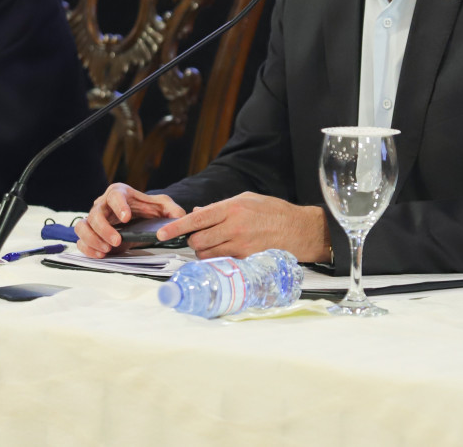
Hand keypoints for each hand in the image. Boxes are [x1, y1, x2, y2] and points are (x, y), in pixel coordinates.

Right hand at [75, 183, 185, 257]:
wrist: (138, 220)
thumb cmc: (148, 210)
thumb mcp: (163, 207)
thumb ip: (172, 210)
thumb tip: (179, 218)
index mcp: (120, 193)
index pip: (115, 196)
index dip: (118, 206)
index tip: (126, 218)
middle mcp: (103, 204)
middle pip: (95, 213)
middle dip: (104, 229)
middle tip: (117, 241)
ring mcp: (94, 219)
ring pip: (83, 226)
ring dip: (92, 239)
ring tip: (107, 250)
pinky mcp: (90, 234)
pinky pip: (80, 240)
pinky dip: (87, 248)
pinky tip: (100, 254)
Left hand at [157, 192, 330, 261]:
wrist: (301, 231)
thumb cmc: (274, 211)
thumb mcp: (247, 199)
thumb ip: (220, 207)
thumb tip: (197, 213)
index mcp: (233, 208)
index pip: (197, 219)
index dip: (176, 227)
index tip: (161, 233)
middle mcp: (234, 228)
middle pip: (197, 241)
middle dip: (192, 241)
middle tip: (199, 237)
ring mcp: (240, 247)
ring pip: (207, 255)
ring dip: (204, 252)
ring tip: (214, 244)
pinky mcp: (246, 261)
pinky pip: (222, 263)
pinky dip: (218, 260)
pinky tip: (225, 252)